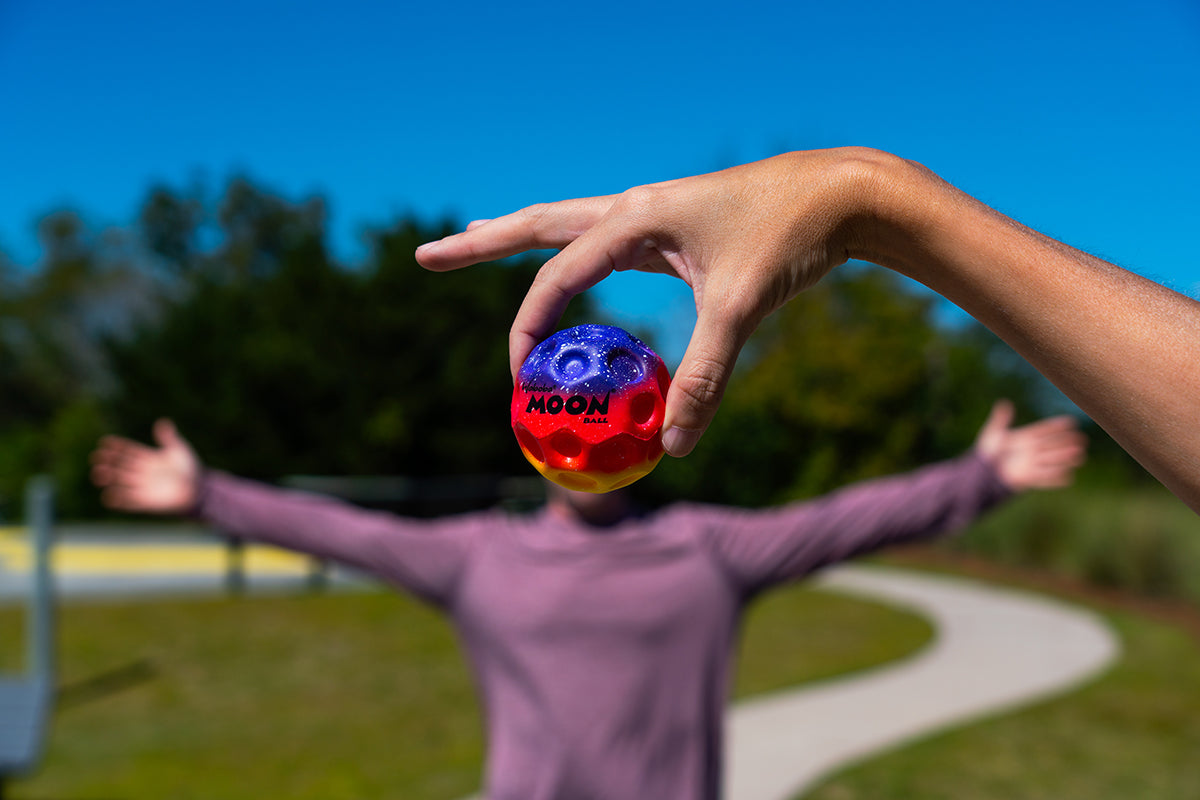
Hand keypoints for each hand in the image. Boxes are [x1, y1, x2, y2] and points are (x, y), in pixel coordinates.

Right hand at [91, 419, 200, 513]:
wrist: (198, 489)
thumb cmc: (189, 468)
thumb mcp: (179, 450)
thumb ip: (169, 437)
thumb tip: (163, 422)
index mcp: (147, 457)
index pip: (128, 450)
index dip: (116, 446)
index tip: (105, 441)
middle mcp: (141, 471)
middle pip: (119, 466)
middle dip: (107, 462)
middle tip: (96, 459)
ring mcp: (142, 486)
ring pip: (120, 482)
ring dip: (108, 479)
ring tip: (97, 475)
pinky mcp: (145, 502)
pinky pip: (128, 502)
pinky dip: (117, 500)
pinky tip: (107, 496)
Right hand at [416, 148, 891, 456]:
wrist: (843, 194)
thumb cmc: (789, 238)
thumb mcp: (739, 309)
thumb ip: (705, 377)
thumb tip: (676, 447)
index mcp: (635, 217)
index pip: (558, 274)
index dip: (530, 327)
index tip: (520, 378)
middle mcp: (632, 209)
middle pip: (537, 225)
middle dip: (480, 246)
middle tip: (425, 259)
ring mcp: (650, 216)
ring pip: (566, 226)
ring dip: (517, 238)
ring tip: (475, 240)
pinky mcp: (672, 230)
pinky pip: (603, 245)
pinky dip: (571, 257)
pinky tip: (569, 267)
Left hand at [974, 400, 1086, 491]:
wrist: (981, 473)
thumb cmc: (986, 453)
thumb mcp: (992, 434)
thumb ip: (1000, 420)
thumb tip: (1004, 403)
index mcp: (1025, 437)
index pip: (1044, 429)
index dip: (1057, 426)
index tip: (1072, 421)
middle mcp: (1031, 450)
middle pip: (1052, 445)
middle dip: (1067, 442)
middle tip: (1082, 439)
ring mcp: (1031, 464)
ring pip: (1052, 460)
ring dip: (1066, 458)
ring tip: (1080, 455)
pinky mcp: (1028, 478)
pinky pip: (1045, 478)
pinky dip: (1056, 478)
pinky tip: (1069, 476)